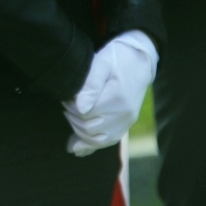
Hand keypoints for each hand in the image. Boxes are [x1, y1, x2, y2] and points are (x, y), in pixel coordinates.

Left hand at [63, 30, 157, 156]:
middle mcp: (123, 115)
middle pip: (89, 129)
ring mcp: (126, 122)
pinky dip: (90, 146)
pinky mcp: (126, 125)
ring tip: (70, 117)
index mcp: (116, 99)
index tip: (65, 97)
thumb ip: (90, 85)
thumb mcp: (102, 63)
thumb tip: (79, 107)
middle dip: (72, 119)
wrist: (140, 60)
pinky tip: (76, 148)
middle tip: (66, 104)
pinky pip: (107, 141)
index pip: (84, 114)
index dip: (70, 107)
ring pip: (97, 140)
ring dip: (79, 133)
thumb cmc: (118, 58)